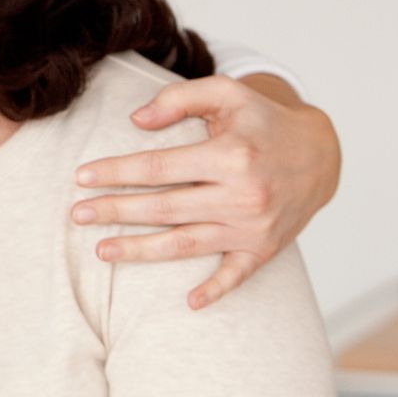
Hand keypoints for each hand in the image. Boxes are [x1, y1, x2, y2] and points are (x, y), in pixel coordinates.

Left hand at [71, 74, 340, 308]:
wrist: (320, 155)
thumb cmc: (262, 122)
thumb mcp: (227, 94)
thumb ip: (179, 99)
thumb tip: (135, 120)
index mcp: (230, 156)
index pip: (158, 168)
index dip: (115, 173)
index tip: (81, 177)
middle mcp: (243, 195)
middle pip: (164, 208)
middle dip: (115, 212)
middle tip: (77, 215)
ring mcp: (254, 226)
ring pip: (186, 244)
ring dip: (141, 251)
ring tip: (102, 251)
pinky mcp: (264, 248)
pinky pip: (237, 275)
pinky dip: (216, 290)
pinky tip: (189, 302)